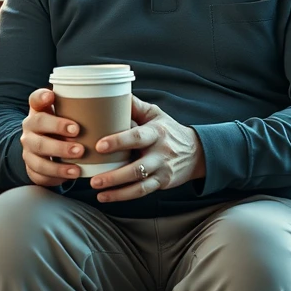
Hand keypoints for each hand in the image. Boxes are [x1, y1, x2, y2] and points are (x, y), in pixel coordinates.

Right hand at [20, 88, 86, 187]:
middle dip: (57, 128)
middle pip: (37, 124)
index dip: (42, 96)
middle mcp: (30, 128)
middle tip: (77, 133)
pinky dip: (56, 176)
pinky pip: (39, 174)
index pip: (35, 99)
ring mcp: (28, 149)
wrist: (47, 152)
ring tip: (77, 167)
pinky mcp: (32, 167)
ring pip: (38, 154)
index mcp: (39, 111)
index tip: (52, 96)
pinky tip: (71, 175)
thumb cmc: (65, 129)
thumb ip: (84, 108)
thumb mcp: (70, 116)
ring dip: (58, 161)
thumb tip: (121, 99)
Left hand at [89, 95, 204, 202]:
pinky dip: (123, 196)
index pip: (136, 137)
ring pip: (139, 183)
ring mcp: (162, 170)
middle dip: (115, 175)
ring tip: (97, 189)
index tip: (99, 145)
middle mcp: (160, 153)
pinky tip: (106, 197)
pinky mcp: (162, 183)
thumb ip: (134, 106)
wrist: (196, 152)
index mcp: (156, 132)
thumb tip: (111, 93)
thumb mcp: (155, 114)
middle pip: (137, 167)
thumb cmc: (168, 130)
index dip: (118, 141)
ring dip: (116, 189)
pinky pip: (142, 192)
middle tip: (93, 178)